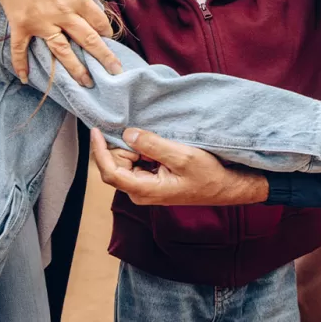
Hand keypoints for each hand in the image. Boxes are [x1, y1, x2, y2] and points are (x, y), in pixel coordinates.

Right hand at [0, 0, 121, 85]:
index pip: (98, 21)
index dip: (107, 32)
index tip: (111, 40)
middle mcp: (62, 14)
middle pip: (87, 40)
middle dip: (103, 57)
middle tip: (115, 72)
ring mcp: (40, 22)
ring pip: (61, 51)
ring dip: (75, 68)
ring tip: (86, 83)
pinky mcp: (20, 25)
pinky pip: (20, 49)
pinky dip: (21, 64)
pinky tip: (25, 79)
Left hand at [90, 128, 269, 205]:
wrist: (224, 186)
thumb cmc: (207, 174)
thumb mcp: (182, 156)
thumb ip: (153, 145)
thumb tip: (128, 134)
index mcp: (144, 190)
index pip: (110, 172)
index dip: (99, 151)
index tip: (96, 130)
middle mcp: (139, 191)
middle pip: (115, 164)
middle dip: (121, 145)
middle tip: (143, 130)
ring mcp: (144, 186)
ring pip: (125, 161)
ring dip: (133, 146)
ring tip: (154, 137)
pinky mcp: (150, 179)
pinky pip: (135, 161)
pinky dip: (139, 149)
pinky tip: (154, 142)